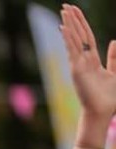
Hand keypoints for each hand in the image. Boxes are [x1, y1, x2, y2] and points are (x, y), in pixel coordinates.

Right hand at [61, 5, 115, 119]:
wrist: (102, 112)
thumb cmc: (110, 97)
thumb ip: (114, 57)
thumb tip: (114, 41)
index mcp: (92, 61)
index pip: (87, 38)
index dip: (82, 24)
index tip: (76, 12)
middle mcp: (83, 61)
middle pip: (78, 35)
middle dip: (73, 20)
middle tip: (66, 5)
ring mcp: (78, 65)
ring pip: (74, 40)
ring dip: (69, 24)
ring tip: (64, 11)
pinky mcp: (76, 70)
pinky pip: (72, 50)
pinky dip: (68, 39)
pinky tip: (64, 28)